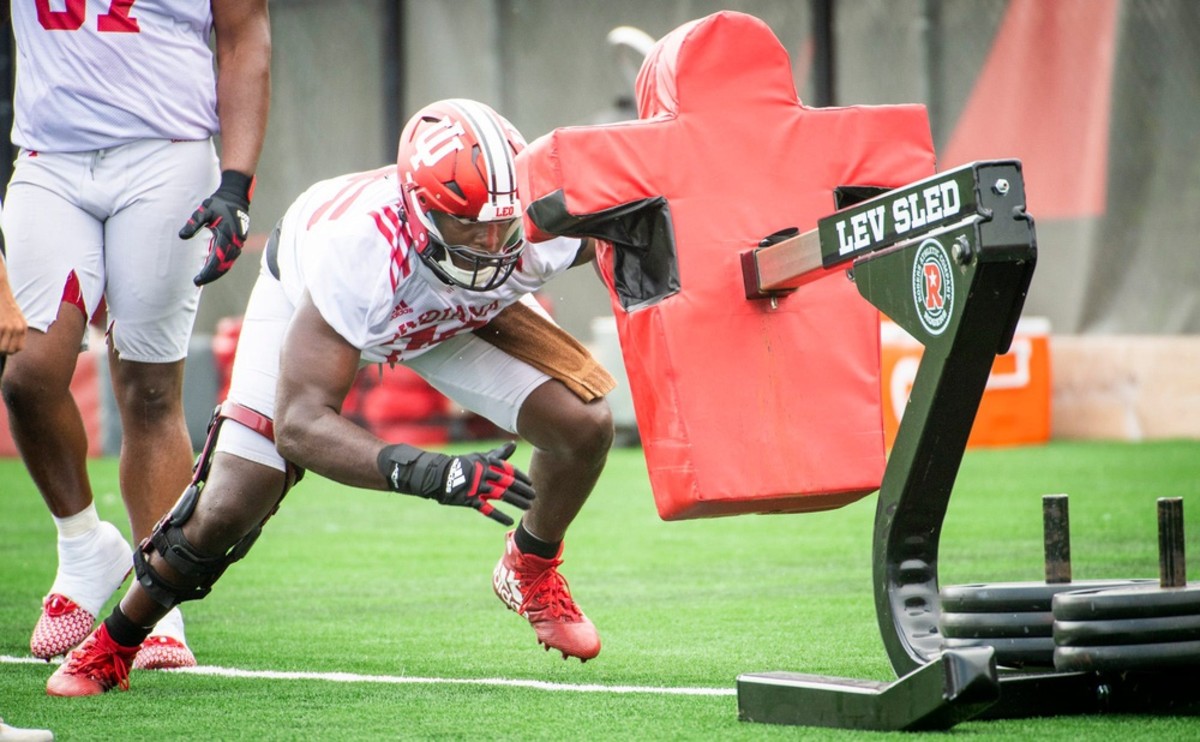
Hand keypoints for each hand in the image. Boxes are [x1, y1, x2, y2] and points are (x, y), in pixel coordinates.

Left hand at [180, 170, 254, 285]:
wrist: (236, 196)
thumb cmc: (218, 203)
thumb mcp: (203, 211)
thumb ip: (193, 224)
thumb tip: (182, 236)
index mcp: (226, 236)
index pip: (217, 260)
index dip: (207, 272)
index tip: (197, 280)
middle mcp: (235, 242)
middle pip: (224, 265)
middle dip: (212, 275)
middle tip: (198, 282)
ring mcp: (238, 242)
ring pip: (229, 263)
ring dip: (218, 271)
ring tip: (205, 277)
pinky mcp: (238, 241)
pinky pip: (230, 257)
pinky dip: (222, 264)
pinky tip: (213, 266)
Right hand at [436, 443, 535, 525]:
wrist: (440, 475)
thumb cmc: (464, 464)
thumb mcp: (481, 457)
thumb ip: (499, 454)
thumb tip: (514, 444)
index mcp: (488, 463)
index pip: (509, 470)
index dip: (521, 477)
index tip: (531, 483)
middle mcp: (484, 475)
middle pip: (508, 483)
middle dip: (523, 490)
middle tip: (534, 496)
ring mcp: (477, 488)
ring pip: (502, 495)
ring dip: (516, 501)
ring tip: (528, 506)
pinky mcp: (470, 500)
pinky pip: (487, 509)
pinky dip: (499, 516)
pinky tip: (510, 520)